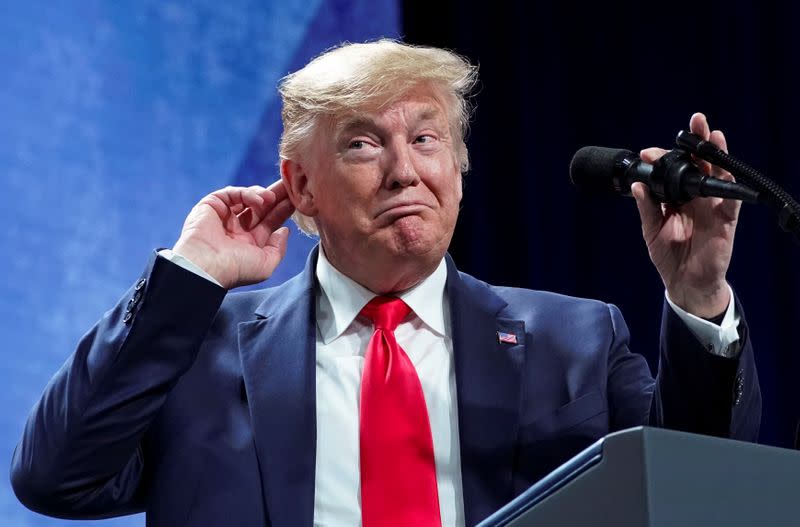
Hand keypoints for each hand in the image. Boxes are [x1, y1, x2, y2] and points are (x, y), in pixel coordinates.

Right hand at [172, 181, 295, 288]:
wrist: (207, 266)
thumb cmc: (236, 269)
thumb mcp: (266, 264)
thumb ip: (278, 248)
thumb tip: (285, 231)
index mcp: (249, 243)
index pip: (270, 222)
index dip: (283, 210)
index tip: (297, 200)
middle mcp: (237, 229)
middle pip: (261, 207)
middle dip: (276, 196)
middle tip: (291, 183)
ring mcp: (224, 216)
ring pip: (247, 198)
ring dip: (262, 194)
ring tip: (272, 197)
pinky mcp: (211, 205)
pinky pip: (232, 193)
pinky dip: (246, 193)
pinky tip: (259, 200)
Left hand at [632, 113, 737, 317]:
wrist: (684, 282)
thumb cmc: (669, 255)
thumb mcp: (651, 230)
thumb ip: (646, 207)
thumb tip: (637, 185)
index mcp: (676, 196)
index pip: (672, 170)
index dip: (662, 158)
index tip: (647, 152)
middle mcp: (695, 196)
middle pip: (699, 163)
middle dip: (697, 142)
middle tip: (695, 121)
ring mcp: (711, 206)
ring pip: (717, 175)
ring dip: (716, 155)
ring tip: (713, 135)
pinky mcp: (725, 220)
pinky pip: (730, 201)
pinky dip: (729, 187)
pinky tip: (724, 173)